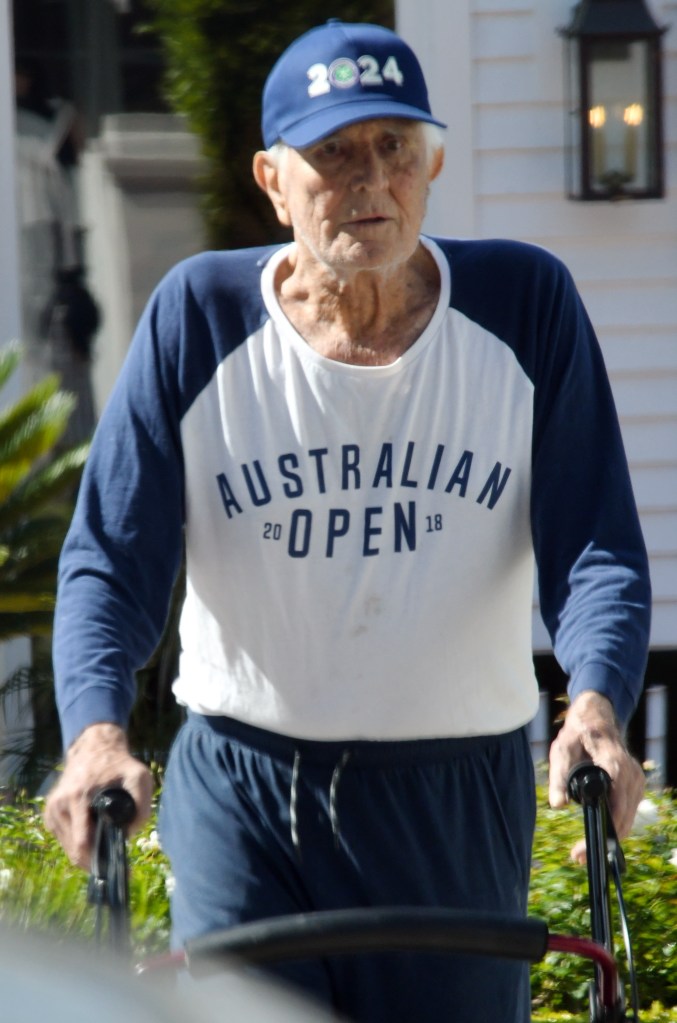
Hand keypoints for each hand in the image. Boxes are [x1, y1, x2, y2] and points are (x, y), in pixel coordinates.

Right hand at [44, 722, 152, 869]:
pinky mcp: (50, 813)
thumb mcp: (140, 777)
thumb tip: (130, 834)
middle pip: (74, 851)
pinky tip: (93, 837)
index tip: (114, 869)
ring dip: (85, 853)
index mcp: (77, 798)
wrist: (94, 747)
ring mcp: (52, 810)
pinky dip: (77, 843)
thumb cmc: (119, 764)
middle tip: (113, 863)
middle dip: (94, 860)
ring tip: (106, 850)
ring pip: (67, 848)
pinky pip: (64, 839)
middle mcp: (59, 805)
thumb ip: (142, 805)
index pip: (81, 843)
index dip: (97, 861)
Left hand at [548, 690, 644, 862]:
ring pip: (628, 818)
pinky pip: (628, 812)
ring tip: (582, 853)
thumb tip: (557, 805)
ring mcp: (636, 780)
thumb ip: (558, 777)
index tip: (586, 846)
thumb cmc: (577, 734)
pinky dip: (614, 826)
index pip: (615, 802)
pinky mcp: (636, 785)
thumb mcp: (561, 750)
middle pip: (623, 817)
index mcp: (613, 761)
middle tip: (577, 857)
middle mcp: (630, 773)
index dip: (603, 828)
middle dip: (603, 841)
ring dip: (609, 838)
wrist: (597, 719)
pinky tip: (597, 836)